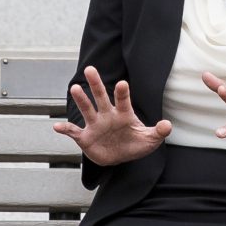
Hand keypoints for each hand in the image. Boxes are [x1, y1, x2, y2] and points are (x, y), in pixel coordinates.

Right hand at [54, 66, 172, 166]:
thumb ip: (158, 132)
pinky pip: (74, 132)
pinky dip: (65, 129)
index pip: (123, 101)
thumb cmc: (135, 144)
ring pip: (87, 109)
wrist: (119, 157)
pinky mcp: (85, 137)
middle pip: (101, 97)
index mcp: (124, 114)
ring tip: (75, 88)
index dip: (122, 93)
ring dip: (81, 99)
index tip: (121, 83)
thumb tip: (167, 125)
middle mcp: (107, 115)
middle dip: (96, 84)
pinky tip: (57, 126)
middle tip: (90, 69)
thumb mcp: (150, 140)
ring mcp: (95, 125)